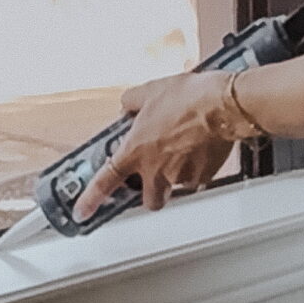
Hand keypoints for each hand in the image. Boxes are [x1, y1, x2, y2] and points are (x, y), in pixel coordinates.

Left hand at [72, 72, 233, 222]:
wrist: (221, 104)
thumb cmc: (186, 97)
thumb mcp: (149, 91)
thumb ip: (131, 102)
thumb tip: (127, 107)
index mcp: (136, 150)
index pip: (106, 181)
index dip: (91, 199)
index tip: (82, 211)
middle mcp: (156, 169)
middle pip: (149, 200)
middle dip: (150, 192)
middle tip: (153, 175)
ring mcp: (180, 175)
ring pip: (174, 187)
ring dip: (175, 174)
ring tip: (183, 148)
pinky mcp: (203, 175)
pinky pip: (196, 178)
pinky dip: (196, 167)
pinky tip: (199, 146)